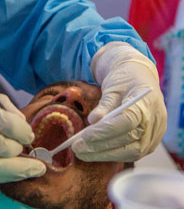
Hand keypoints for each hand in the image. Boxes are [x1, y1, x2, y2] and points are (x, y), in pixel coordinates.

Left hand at [72, 42, 166, 161]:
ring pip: (130, 152)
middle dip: (100, 147)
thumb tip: (92, 121)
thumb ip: (105, 104)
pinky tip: (93, 152)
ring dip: (104, 154)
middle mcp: (155, 123)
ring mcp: (155, 135)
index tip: (85, 136)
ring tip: (81, 152)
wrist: (140, 78)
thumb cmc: (125, 79)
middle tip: (77, 148)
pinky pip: (131, 153)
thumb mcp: (113, 86)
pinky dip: (112, 154)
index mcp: (147, 103)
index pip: (127, 122)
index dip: (106, 131)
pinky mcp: (150, 143)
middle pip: (128, 141)